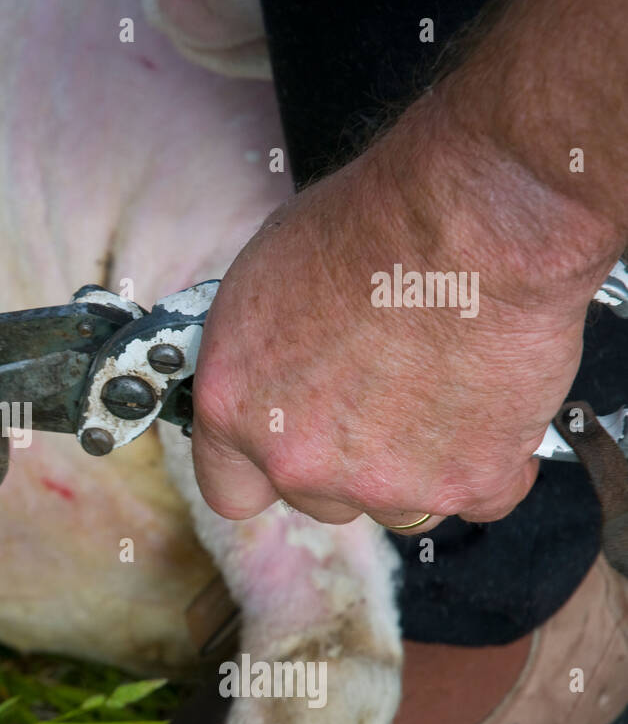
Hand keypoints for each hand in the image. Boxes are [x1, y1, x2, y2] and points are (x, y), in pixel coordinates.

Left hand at [189, 98, 619, 530]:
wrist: (472, 220)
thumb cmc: (370, 225)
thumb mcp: (263, 280)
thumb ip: (260, 359)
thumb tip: (273, 375)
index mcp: (234, 411)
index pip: (231, 488)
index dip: (264, 469)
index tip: (289, 448)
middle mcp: (299, 461)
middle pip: (320, 499)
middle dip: (348, 461)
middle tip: (382, 393)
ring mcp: (384, 482)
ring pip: (400, 504)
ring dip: (418, 463)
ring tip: (440, 385)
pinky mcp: (468, 482)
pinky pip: (481, 493)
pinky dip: (491, 458)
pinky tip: (490, 397)